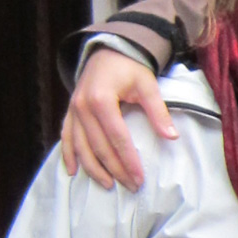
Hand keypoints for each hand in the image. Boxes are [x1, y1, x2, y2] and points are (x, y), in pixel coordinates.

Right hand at [60, 49, 176, 191]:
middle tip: (131, 186)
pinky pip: (66, 137)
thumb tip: (171, 136)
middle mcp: (82, 107)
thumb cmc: (129, 67)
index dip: (128, 160)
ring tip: (107, 185)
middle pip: (99, 146)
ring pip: (81, 147)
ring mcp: (73, 110)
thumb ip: (158, 111)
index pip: (117, 138)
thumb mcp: (147, 84)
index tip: (139, 178)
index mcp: (101, 99)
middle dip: (115, 169)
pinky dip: (69, 155)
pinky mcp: (70, 112)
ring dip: (93, 168)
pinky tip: (73, 172)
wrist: (108, 50)